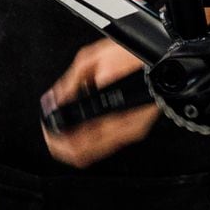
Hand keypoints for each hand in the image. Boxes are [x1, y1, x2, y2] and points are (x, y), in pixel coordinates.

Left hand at [41, 38, 158, 168]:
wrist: (161, 57)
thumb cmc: (133, 54)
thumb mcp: (93, 58)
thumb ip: (70, 82)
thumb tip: (54, 100)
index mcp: (111, 113)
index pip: (77, 144)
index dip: (56, 139)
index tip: (47, 128)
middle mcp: (124, 129)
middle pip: (83, 155)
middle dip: (62, 145)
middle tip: (52, 131)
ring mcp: (130, 131)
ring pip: (94, 153)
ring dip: (75, 143)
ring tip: (65, 127)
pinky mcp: (134, 128)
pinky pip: (106, 143)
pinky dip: (90, 138)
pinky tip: (84, 125)